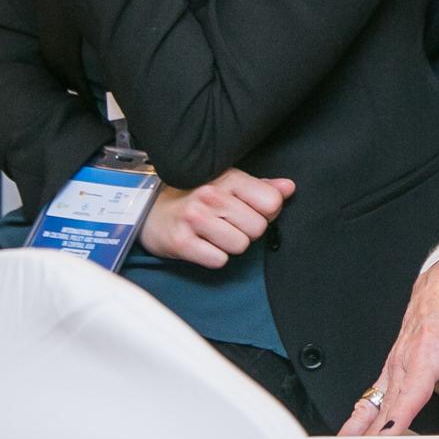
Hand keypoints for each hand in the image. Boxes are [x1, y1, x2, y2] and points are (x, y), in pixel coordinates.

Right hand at [136, 170, 294, 267]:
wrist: (149, 209)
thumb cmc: (194, 196)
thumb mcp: (227, 183)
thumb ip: (260, 187)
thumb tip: (289, 188)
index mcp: (227, 178)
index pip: (272, 202)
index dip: (267, 212)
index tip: (251, 211)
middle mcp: (211, 195)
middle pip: (258, 228)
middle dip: (247, 231)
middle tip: (228, 224)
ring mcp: (194, 218)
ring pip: (240, 246)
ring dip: (230, 245)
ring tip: (214, 234)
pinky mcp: (181, 241)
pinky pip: (218, 260)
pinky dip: (213, 257)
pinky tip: (202, 245)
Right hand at [341, 252, 438, 435]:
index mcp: (425, 355)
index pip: (406, 398)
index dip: (395, 423)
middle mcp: (403, 361)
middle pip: (384, 407)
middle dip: (373, 437)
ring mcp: (393, 364)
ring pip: (373, 401)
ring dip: (359, 428)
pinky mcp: (391, 366)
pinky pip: (373, 394)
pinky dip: (361, 414)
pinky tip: (352, 431)